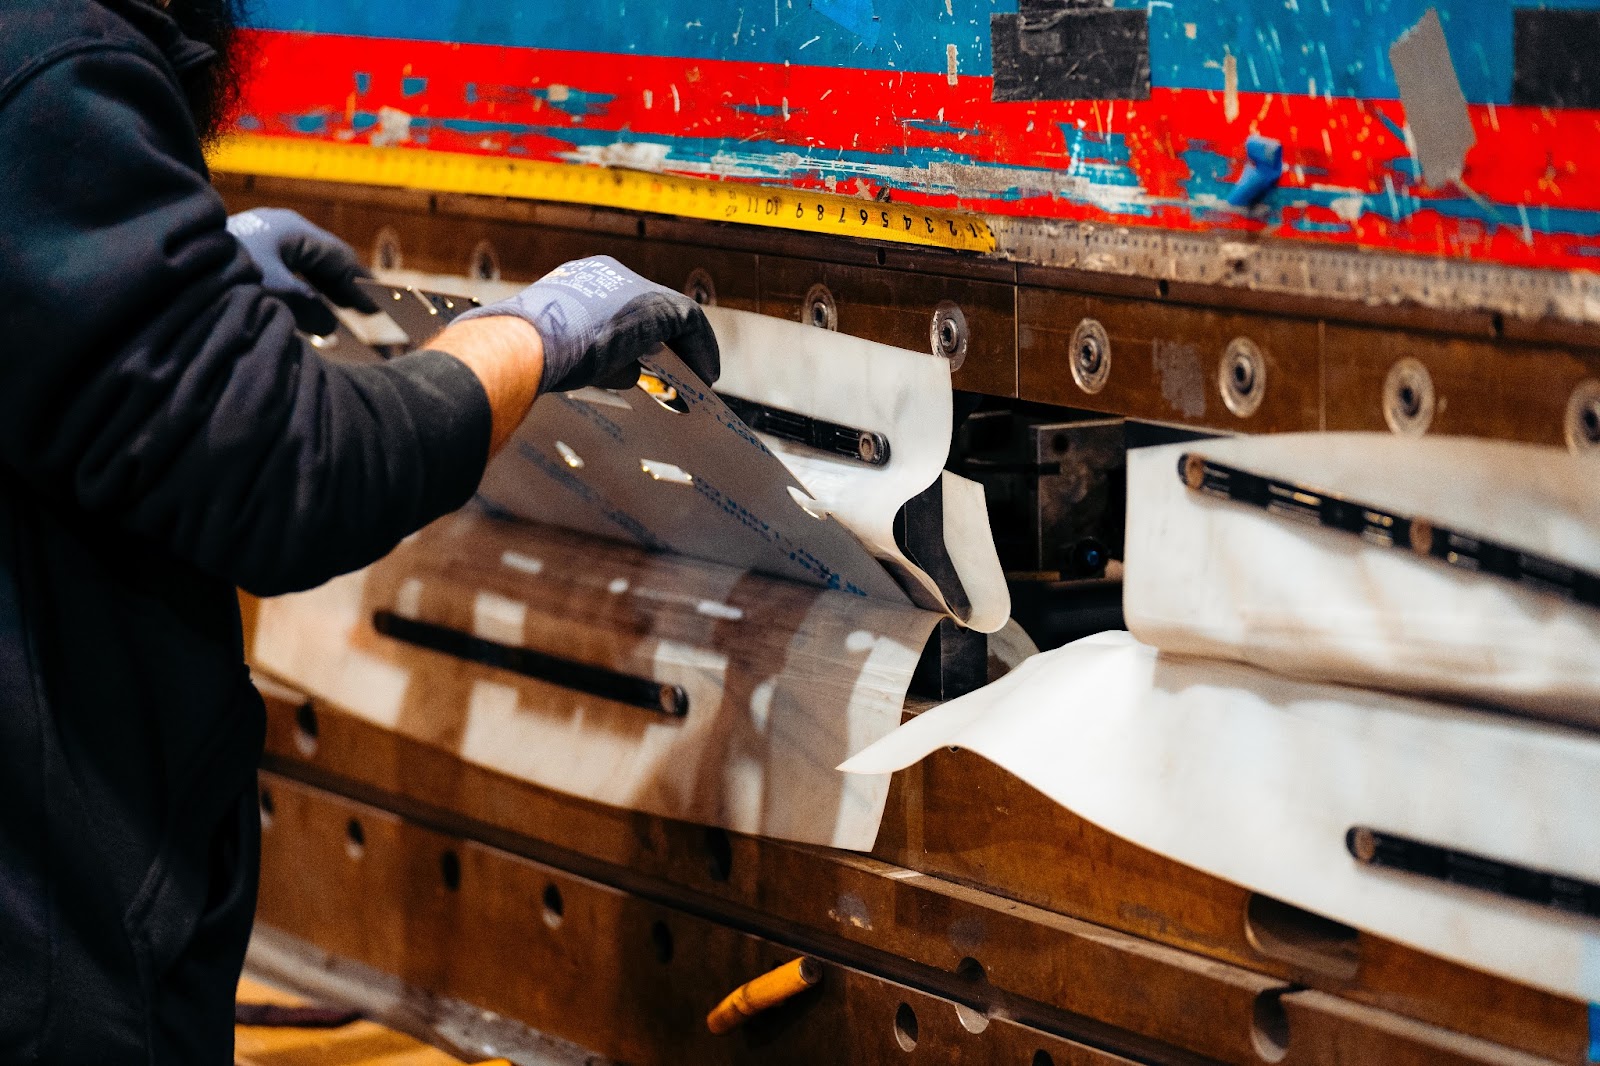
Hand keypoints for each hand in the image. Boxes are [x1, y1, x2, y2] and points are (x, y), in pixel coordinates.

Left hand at [227, 208, 379, 335]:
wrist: (168, 271)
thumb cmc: (227, 278)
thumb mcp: (278, 296)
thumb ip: (312, 310)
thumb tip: (329, 324)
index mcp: (292, 230)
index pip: (338, 258)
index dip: (362, 286)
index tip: (381, 308)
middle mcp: (275, 229)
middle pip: (320, 259)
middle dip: (343, 286)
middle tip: (367, 309)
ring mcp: (253, 240)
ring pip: (298, 267)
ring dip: (320, 291)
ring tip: (337, 315)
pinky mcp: (234, 256)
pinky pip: (278, 274)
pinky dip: (296, 293)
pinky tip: (298, 312)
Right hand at [453, 255, 719, 392]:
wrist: (523, 343)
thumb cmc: (522, 353)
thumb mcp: (552, 353)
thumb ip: (582, 359)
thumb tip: (616, 373)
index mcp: (575, 282)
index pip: (614, 307)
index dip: (630, 336)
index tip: (638, 360)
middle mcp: (606, 275)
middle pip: (644, 309)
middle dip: (660, 342)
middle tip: (672, 371)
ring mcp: (632, 286)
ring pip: (670, 316)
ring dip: (684, 348)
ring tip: (693, 377)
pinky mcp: (657, 305)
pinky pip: (691, 324)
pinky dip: (701, 349)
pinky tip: (706, 377)